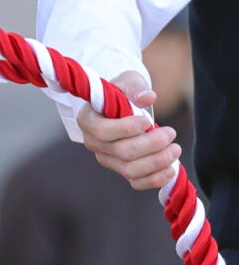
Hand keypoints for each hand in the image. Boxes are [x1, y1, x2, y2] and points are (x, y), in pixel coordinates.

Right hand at [76, 70, 179, 189]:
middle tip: (171, 133)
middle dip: (151, 145)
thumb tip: (148, 97)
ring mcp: (107, 159)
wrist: (125, 107)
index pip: (103, 131)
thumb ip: (135, 87)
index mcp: (88, 120)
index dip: (126, 129)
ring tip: (175, 149)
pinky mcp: (122, 170)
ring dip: (157, 162)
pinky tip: (173, 168)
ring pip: (131, 170)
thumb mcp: (128, 82)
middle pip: (122, 152)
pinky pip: (137, 182)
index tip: (148, 120)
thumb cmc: (123, 93)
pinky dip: (156, 179)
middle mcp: (93, 143)